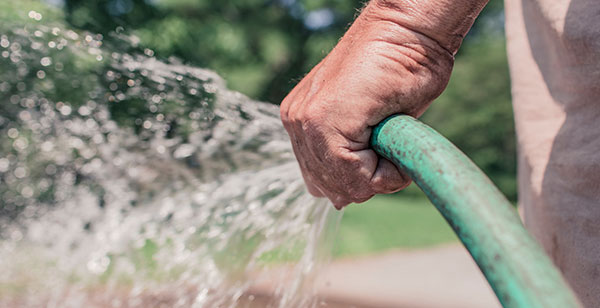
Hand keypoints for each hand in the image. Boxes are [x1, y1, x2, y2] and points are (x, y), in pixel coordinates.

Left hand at [280, 2, 457, 208]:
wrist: (409, 30)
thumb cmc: (401, 69)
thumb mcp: (371, 124)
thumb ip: (350, 156)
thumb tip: (339, 200)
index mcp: (303, 122)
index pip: (324, 181)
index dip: (363, 179)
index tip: (385, 151)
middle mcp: (296, 122)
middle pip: (331, 188)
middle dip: (368, 180)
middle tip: (390, 147)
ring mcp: (304, 121)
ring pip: (343, 186)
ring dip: (378, 176)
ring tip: (392, 140)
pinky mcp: (321, 120)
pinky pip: (355, 176)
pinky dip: (386, 172)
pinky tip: (394, 141)